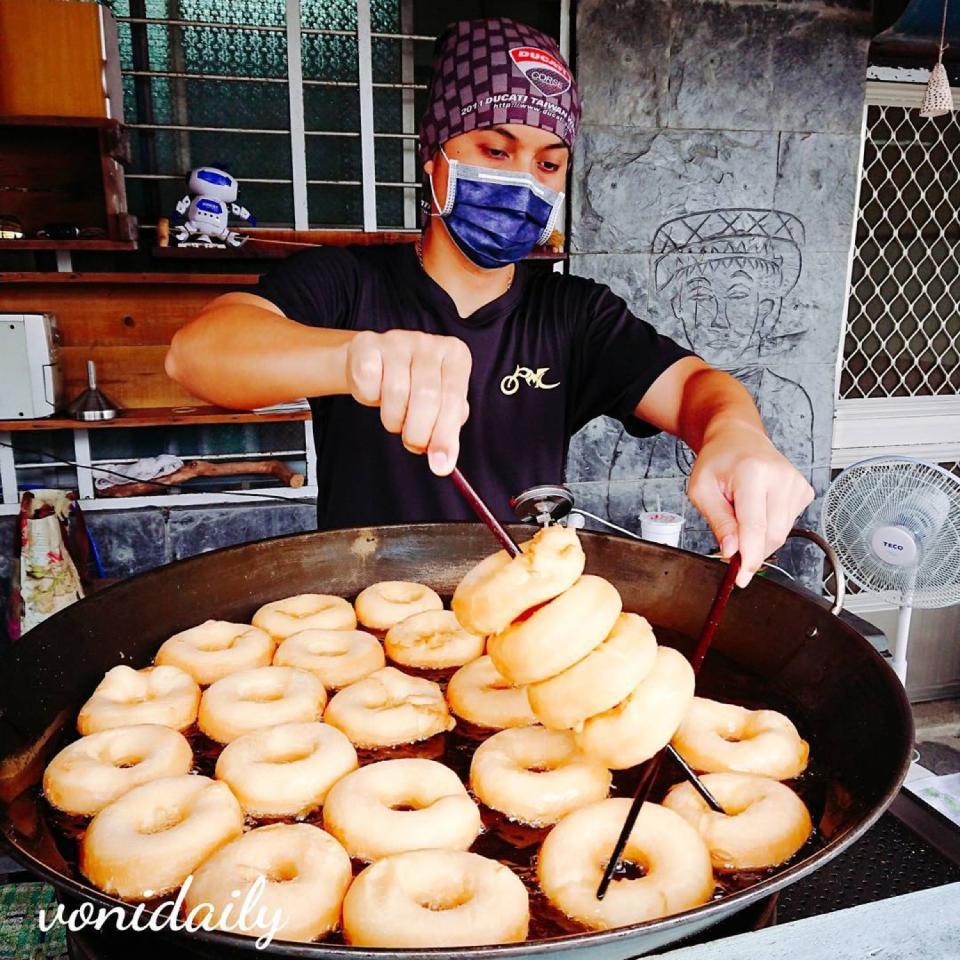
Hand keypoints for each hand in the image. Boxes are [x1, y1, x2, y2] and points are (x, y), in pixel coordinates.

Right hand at [344, 330, 471, 475]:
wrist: (376, 363)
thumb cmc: (414, 387)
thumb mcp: (438, 405)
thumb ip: (446, 431)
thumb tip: (443, 462)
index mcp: (455, 356)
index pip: (454, 400)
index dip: (446, 436)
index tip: (441, 465)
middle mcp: (429, 343)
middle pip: (426, 397)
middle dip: (418, 432)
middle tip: (413, 443)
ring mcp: (398, 340)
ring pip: (395, 393)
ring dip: (393, 418)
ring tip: (396, 415)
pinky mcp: (367, 344)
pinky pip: (368, 383)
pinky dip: (369, 398)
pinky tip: (376, 392)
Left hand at [687, 424, 814, 587]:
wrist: (738, 438)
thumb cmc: (718, 460)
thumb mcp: (702, 490)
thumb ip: (718, 521)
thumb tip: (732, 551)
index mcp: (753, 474)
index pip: (755, 526)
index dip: (749, 557)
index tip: (742, 578)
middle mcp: (781, 477)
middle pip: (772, 535)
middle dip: (751, 548)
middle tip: (731, 541)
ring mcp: (796, 484)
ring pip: (781, 533)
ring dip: (759, 536)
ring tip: (742, 511)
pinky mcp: (804, 491)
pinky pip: (788, 524)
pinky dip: (770, 525)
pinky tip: (758, 507)